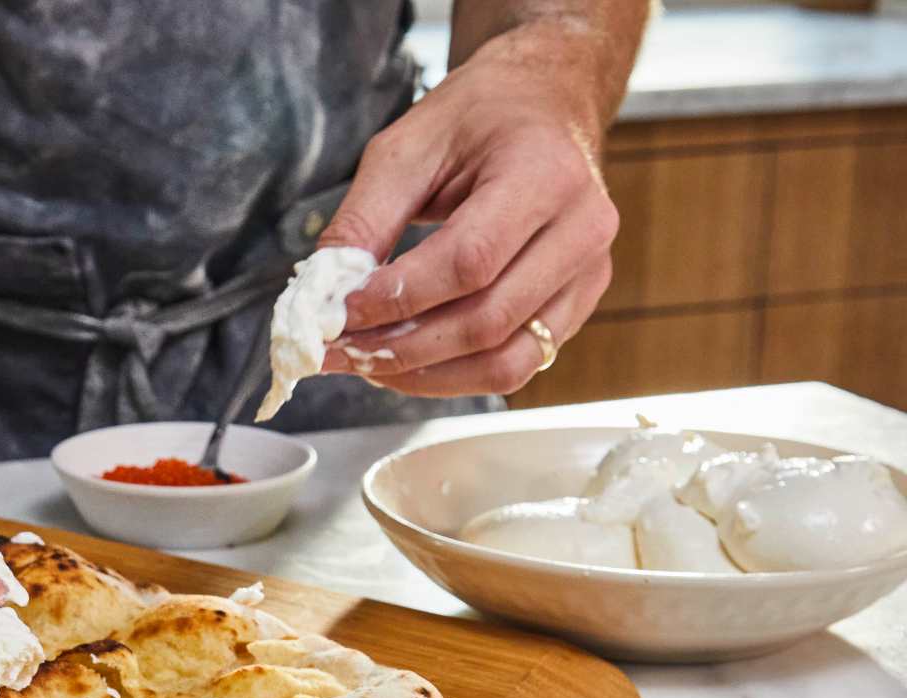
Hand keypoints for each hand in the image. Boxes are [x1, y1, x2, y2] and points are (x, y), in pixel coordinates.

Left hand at [317, 23, 620, 395]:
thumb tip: (326, 293)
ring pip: (505, 360)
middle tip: (338, 352)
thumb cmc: (479, 116)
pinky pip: (518, 364)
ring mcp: (589, 272)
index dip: (395, 299)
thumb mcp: (407, 146)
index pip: (468, 263)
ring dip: (424, 375)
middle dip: (400, 348)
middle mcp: (581, 228)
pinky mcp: (579, 302)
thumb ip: (364, 218)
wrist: (546, 103)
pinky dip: (455, 376)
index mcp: (544, 173)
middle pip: (485, 321)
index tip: (337, 313)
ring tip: (366, 363)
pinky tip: (407, 363)